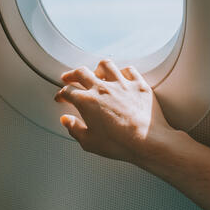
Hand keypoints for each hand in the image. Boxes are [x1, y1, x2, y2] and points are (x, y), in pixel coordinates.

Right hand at [55, 59, 173, 163]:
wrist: (148, 141)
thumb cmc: (120, 144)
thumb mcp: (89, 143)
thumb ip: (75, 129)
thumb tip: (67, 121)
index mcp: (87, 102)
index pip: (68, 92)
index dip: (62, 94)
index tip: (62, 97)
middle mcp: (102, 88)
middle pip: (81, 72)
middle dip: (72, 74)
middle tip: (69, 77)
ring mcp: (121, 84)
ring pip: (105, 65)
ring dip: (97, 68)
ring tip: (96, 72)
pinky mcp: (138, 84)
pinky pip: (128, 70)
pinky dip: (122, 72)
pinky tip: (121, 76)